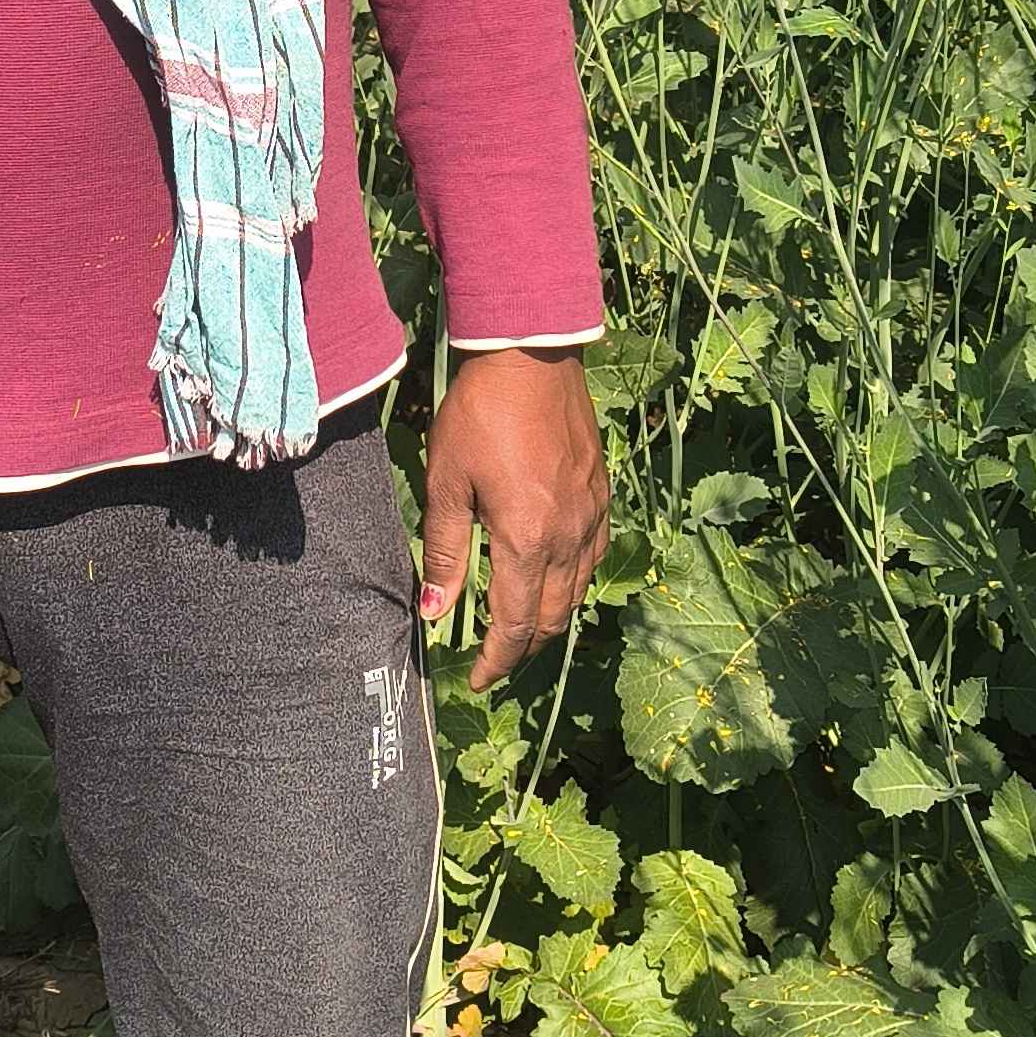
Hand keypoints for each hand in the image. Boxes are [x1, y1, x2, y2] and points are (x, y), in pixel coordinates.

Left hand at [418, 350, 610, 694]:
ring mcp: (591, 517)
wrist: (532, 355)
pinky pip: (593, 557)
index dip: (495, 661)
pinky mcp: (602, 495)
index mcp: (526, 541)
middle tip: (495, 659)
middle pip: (552, 619)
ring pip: (577, 592)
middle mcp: (567, 538)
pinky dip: (572, 582)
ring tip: (520, 627)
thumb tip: (434, 611)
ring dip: (549, 619)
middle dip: (522, 648)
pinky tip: (553, 576)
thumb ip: (442, 551)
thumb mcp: (446, 483)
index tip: (475, 681)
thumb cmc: (479, 414)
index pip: (514, 625)